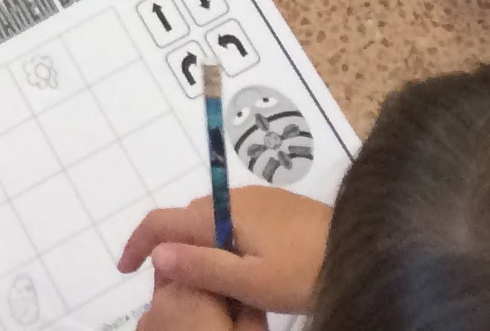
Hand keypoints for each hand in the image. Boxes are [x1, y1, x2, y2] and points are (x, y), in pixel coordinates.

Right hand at [117, 189, 333, 328]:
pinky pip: (233, 224)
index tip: (125, 270)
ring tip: (206, 289)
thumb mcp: (252, 280)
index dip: (138, 243)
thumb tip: (157, 253)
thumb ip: (203, 266)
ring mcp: (256, 200)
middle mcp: (233, 198)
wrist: (364, 247)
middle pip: (184, 221)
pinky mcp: (275, 209)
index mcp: (221, 213)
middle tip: (173, 292)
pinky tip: (238, 274)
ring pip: (210, 224)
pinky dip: (221, 246)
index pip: (163, 220)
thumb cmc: (305, 270)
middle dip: (170, 252)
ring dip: (198, 250)